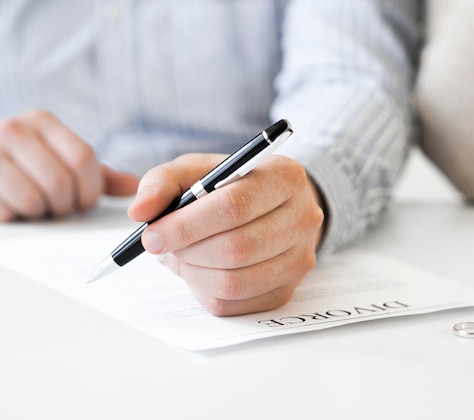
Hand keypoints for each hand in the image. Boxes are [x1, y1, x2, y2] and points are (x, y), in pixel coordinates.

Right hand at [0, 110, 138, 221]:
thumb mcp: (63, 162)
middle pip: (60, 181)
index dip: (90, 189)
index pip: (83, 158)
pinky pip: (9, 210)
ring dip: (42, 212)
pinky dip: (18, 216)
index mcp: (42, 121)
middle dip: (65, 205)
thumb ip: (98, 173)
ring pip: (35, 198)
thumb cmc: (30, 167)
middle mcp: (14, 129)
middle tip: (58, 206)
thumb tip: (133, 185)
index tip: (85, 201)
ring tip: (37, 205)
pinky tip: (15, 207)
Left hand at [127, 153, 324, 315]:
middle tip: (163, 246)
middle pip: (237, 248)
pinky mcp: (287, 290)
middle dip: (188, 251)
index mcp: (284, 177)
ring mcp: (300, 259)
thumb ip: (163, 182)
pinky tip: (201, 270)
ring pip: (236, 282)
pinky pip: (236, 304)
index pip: (234, 206)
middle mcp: (303, 218)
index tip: (151, 235)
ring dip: (194, 274)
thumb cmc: (230, 187)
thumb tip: (140, 212)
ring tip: (181, 256)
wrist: (273, 208)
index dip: (186, 225)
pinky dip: (204, 291)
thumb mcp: (196, 170)